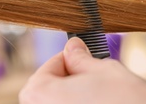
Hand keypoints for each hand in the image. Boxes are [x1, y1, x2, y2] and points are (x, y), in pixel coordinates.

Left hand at [19, 37, 145, 103]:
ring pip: (62, 102)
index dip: (69, 57)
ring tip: (101, 94)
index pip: (49, 66)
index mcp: (40, 94)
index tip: (82, 54)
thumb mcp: (105, 70)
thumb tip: (73, 47)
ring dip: (78, 95)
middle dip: (72, 77)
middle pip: (51, 88)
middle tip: (94, 74)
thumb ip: (82, 58)